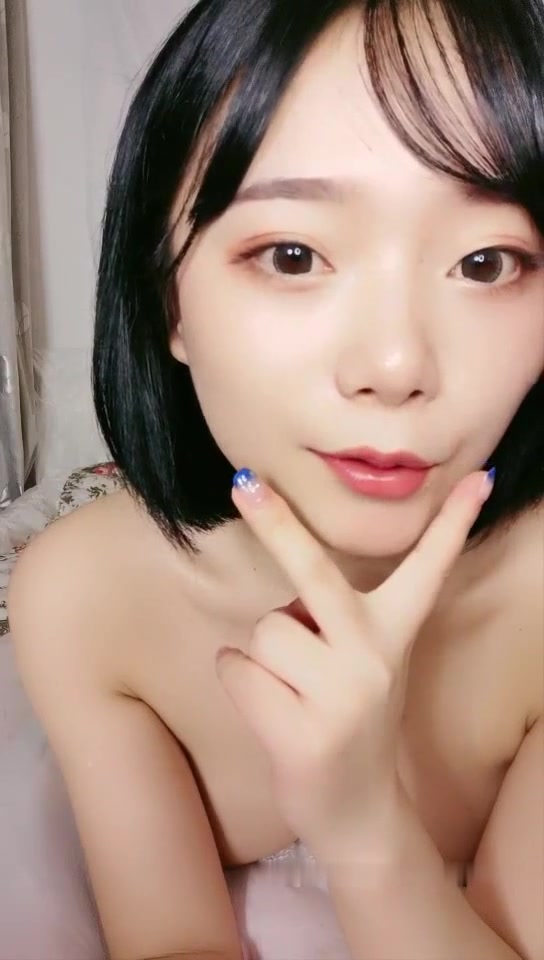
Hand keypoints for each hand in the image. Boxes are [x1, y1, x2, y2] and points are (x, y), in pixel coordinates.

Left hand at [215, 468, 494, 861]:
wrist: (357, 810)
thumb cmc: (348, 714)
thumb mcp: (364, 660)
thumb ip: (337, 614)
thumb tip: (285, 546)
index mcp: (394, 632)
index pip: (429, 567)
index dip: (454, 521)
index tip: (479, 477)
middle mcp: (374, 656)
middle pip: (314, 573)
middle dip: (276, 522)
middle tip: (243, 483)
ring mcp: (340, 696)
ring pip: (262, 631)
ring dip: (261, 655)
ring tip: (291, 689)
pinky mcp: (302, 733)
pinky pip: (236, 671)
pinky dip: (239, 683)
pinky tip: (272, 713)